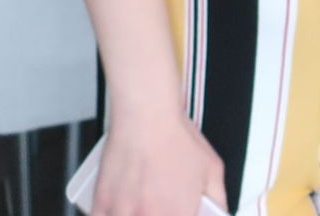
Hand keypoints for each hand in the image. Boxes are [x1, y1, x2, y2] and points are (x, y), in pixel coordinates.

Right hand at [92, 115, 224, 215]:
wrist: (146, 114)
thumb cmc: (175, 137)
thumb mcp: (212, 168)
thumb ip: (218, 199)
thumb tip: (218, 213)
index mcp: (179, 214)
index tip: (176, 212)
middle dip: (155, 213)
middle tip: (155, 204)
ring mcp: (123, 212)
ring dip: (132, 213)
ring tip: (139, 202)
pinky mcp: (101, 203)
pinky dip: (110, 214)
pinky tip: (120, 206)